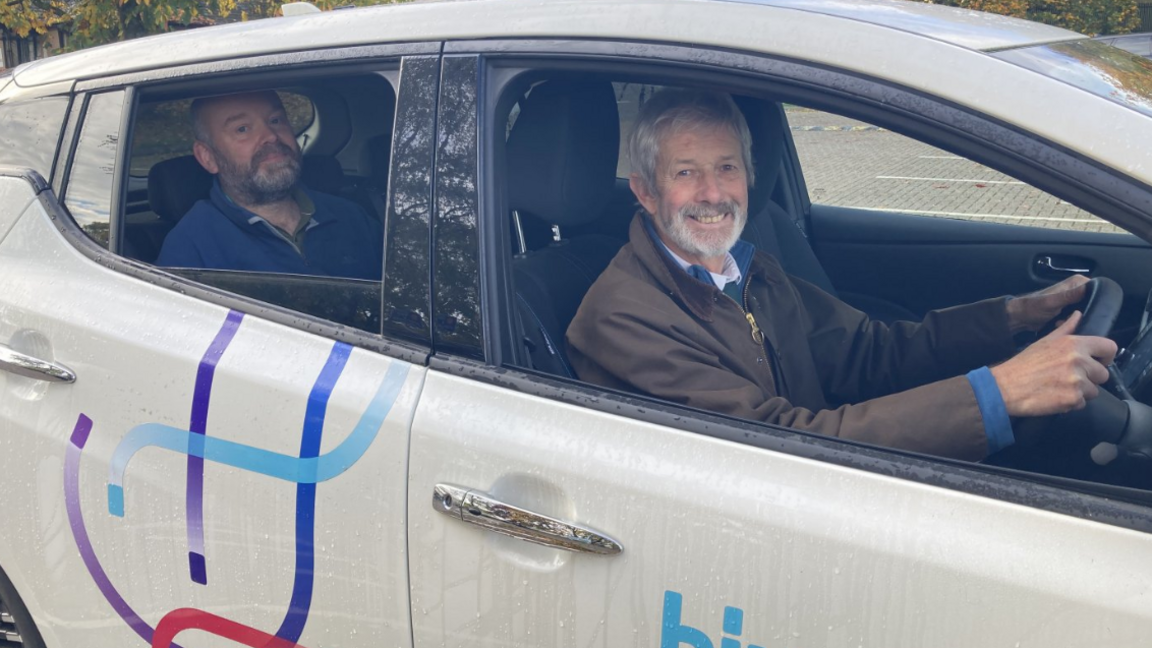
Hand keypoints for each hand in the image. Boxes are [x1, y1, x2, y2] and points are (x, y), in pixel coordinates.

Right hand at [990, 311, 1117, 416]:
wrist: (1005, 387)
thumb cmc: (1023, 364)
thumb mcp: (1044, 341)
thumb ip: (1066, 329)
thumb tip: (1078, 315)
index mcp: (1074, 344)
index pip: (1109, 347)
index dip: (1106, 357)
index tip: (1098, 362)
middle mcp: (1079, 361)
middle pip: (1103, 374)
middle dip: (1090, 378)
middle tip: (1070, 379)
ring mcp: (1077, 381)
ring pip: (1094, 391)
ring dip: (1080, 392)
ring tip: (1060, 388)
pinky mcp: (1072, 399)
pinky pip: (1082, 404)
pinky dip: (1071, 403)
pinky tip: (1055, 397)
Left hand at [1005, 274, 1089, 333]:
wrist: (1020, 317)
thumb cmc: (1032, 307)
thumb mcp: (1052, 302)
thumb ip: (1069, 295)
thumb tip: (1088, 288)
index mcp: (1077, 282)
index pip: (1098, 290)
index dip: (1096, 302)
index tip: (1085, 311)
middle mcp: (1078, 289)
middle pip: (1093, 303)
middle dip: (1084, 313)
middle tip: (1070, 318)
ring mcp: (1074, 301)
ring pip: (1086, 312)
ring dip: (1077, 320)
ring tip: (1062, 321)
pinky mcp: (1070, 311)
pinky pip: (1078, 318)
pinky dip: (1072, 323)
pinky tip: (1060, 324)